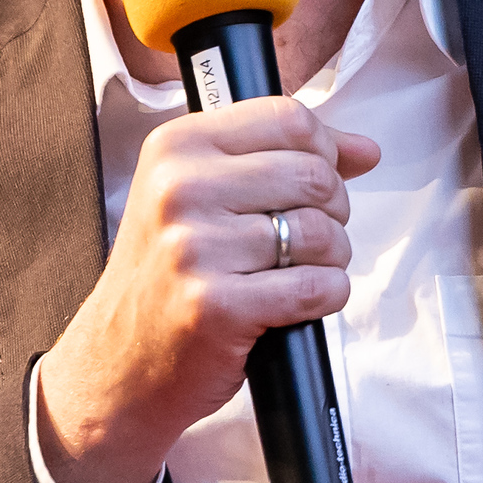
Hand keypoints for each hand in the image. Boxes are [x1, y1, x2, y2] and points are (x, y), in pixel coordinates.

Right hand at [35, 98, 378, 482]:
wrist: (118, 364)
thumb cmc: (167, 278)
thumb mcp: (202, 197)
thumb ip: (282, 159)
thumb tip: (365, 149)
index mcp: (176, 147)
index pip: (287, 118)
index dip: (324, 150)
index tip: (320, 177)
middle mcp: (180, 189)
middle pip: (314, 174)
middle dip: (333, 209)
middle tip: (307, 237)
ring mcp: (196, 248)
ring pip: (322, 233)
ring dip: (331, 258)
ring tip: (298, 272)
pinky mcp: (218, 306)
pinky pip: (317, 287)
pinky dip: (325, 296)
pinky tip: (295, 302)